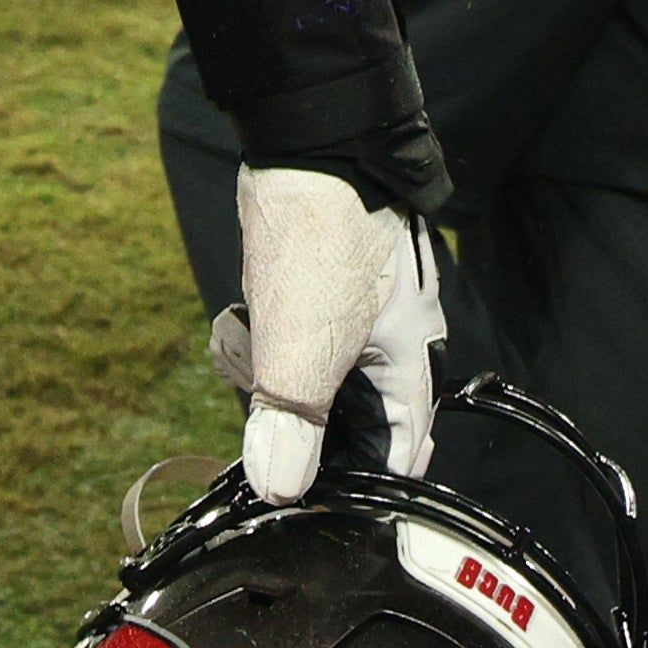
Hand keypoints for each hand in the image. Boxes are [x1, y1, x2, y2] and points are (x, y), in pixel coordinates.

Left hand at [217, 171, 444, 496]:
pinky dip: (261, 338)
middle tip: (261, 419)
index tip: (308, 499)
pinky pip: (289, 337)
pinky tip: (238, 328)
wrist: (304, 148)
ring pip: (310, 377)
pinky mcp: (316, 289)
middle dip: (296, 422)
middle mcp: (390, 343)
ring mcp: (354, 313)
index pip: (398, 455)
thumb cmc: (323, 246)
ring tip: (244, 350)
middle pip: (347, 419)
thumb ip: (293, 424)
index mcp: (409, 365)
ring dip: (270, 375)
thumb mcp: (304, 350)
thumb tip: (280, 486)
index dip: (358, 486)